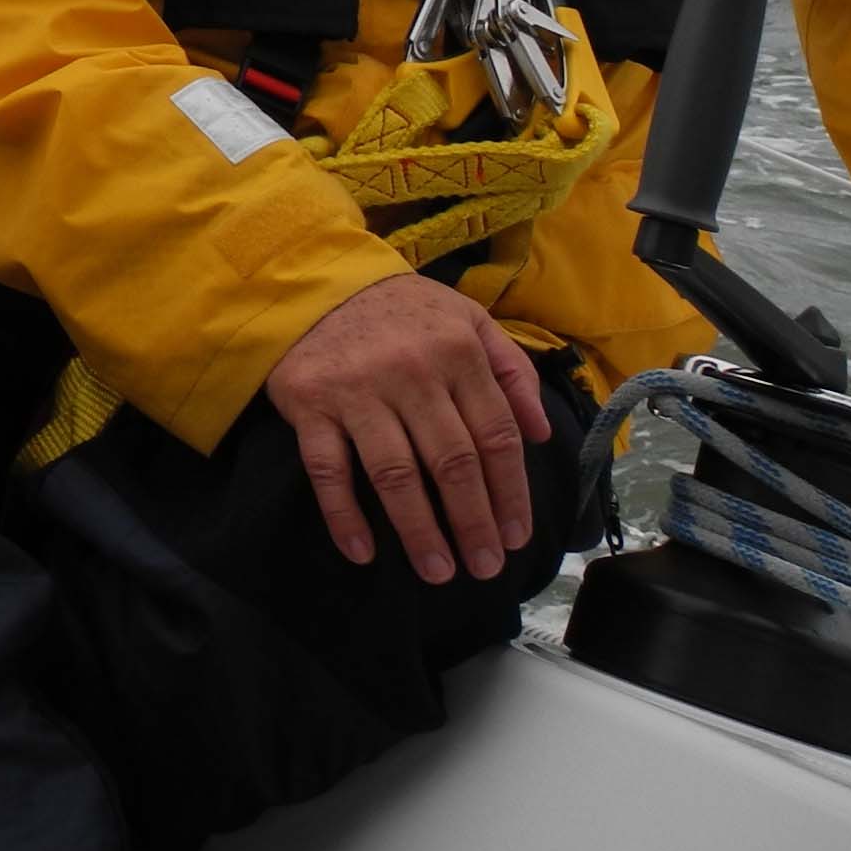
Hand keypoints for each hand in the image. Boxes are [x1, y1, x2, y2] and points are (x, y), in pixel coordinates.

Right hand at [262, 274, 551, 582]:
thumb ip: (511, 370)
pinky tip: (363, 551)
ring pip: (396, 473)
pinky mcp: (309, 403)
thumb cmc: (399, 308)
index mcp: (458, 353)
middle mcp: (411, 373)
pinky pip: (328, 468)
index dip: (510, 493)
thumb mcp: (468, 318)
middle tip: (484, 567)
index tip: (516, 536)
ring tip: (437, 571)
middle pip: (452, 463)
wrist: (310, 279)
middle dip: (473, 523)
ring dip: (419, 529)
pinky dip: (344, 513)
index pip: (495, 437)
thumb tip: (541, 433)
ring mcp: (357, 390)